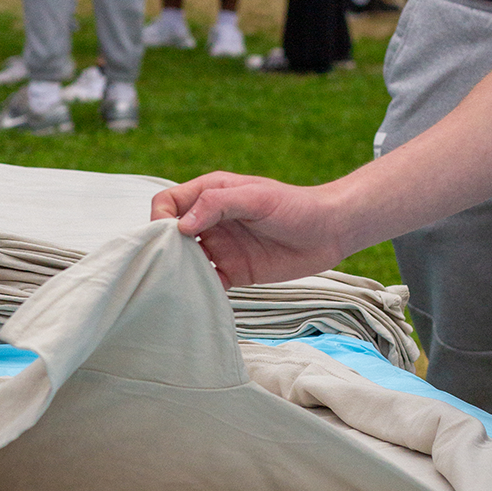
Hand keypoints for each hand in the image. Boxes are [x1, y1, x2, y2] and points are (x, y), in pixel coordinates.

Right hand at [151, 172, 345, 287]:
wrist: (331, 232)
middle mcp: (210, 221)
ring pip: (184, 260)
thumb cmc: (295, 205)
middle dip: (163, 248)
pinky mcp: (232, 271)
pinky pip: (206, 282)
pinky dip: (199, 289)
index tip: (170, 235)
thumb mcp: (256, 197)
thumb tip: (181, 226)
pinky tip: (200, 296)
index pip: (168, 202)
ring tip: (180, 283)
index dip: (160, 218)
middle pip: (170, 234)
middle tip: (168, 265)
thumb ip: (217, 205)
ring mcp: (220, 247)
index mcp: (210, 194)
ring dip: (178, 271)